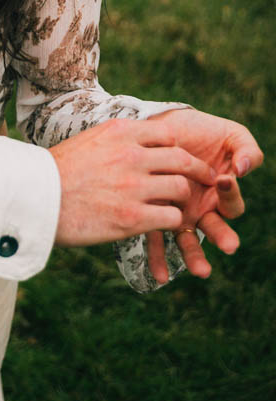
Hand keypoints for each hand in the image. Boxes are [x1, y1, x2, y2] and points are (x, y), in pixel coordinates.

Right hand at [51, 117, 215, 246]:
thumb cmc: (57, 172)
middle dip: (198, 171)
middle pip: (181, 159)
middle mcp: (131, 155)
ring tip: (181, 208)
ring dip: (183, 200)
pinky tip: (164, 226)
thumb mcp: (89, 141)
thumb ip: (117, 140)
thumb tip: (137, 142)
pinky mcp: (132, 218)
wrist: (34, 199)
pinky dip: (173, 223)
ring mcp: (133, 187)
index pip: (167, 134)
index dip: (182, 148)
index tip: (187, 159)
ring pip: (180, 189)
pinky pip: (171, 218)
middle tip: (206, 180)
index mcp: (120, 133)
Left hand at [143, 108, 260, 281]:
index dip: (230, 194)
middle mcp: (202, 208)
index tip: (222, 180)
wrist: (159, 124)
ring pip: (188, 240)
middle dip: (222, 237)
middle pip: (215, 229)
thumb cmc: (199, 129)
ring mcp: (178, 213)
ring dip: (194, 256)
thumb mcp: (230, 135)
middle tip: (229, 246)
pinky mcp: (153, 213)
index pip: (232, 203)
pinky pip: (156, 238)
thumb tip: (245, 168)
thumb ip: (247, 150)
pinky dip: (158, 258)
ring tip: (200, 271)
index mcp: (221, 192)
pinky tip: (160, 276)